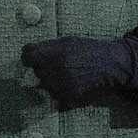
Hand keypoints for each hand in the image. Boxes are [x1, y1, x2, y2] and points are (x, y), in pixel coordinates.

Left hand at [21, 35, 135, 104]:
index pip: (26, 58)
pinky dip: (60, 90)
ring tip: (70, 72)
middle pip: (36, 71)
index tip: (34, 57)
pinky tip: (73, 81)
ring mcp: (60, 86)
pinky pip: (55, 94)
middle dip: (45, 67)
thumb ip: (45, 46)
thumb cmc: (90, 48)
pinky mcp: (67, 97)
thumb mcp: (67, 40)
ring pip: (45, 84)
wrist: (112, 63)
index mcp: (52, 54)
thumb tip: (24, 51)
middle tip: (63, 62)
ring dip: (52, 79)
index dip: (29, 57)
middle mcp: (54, 71)